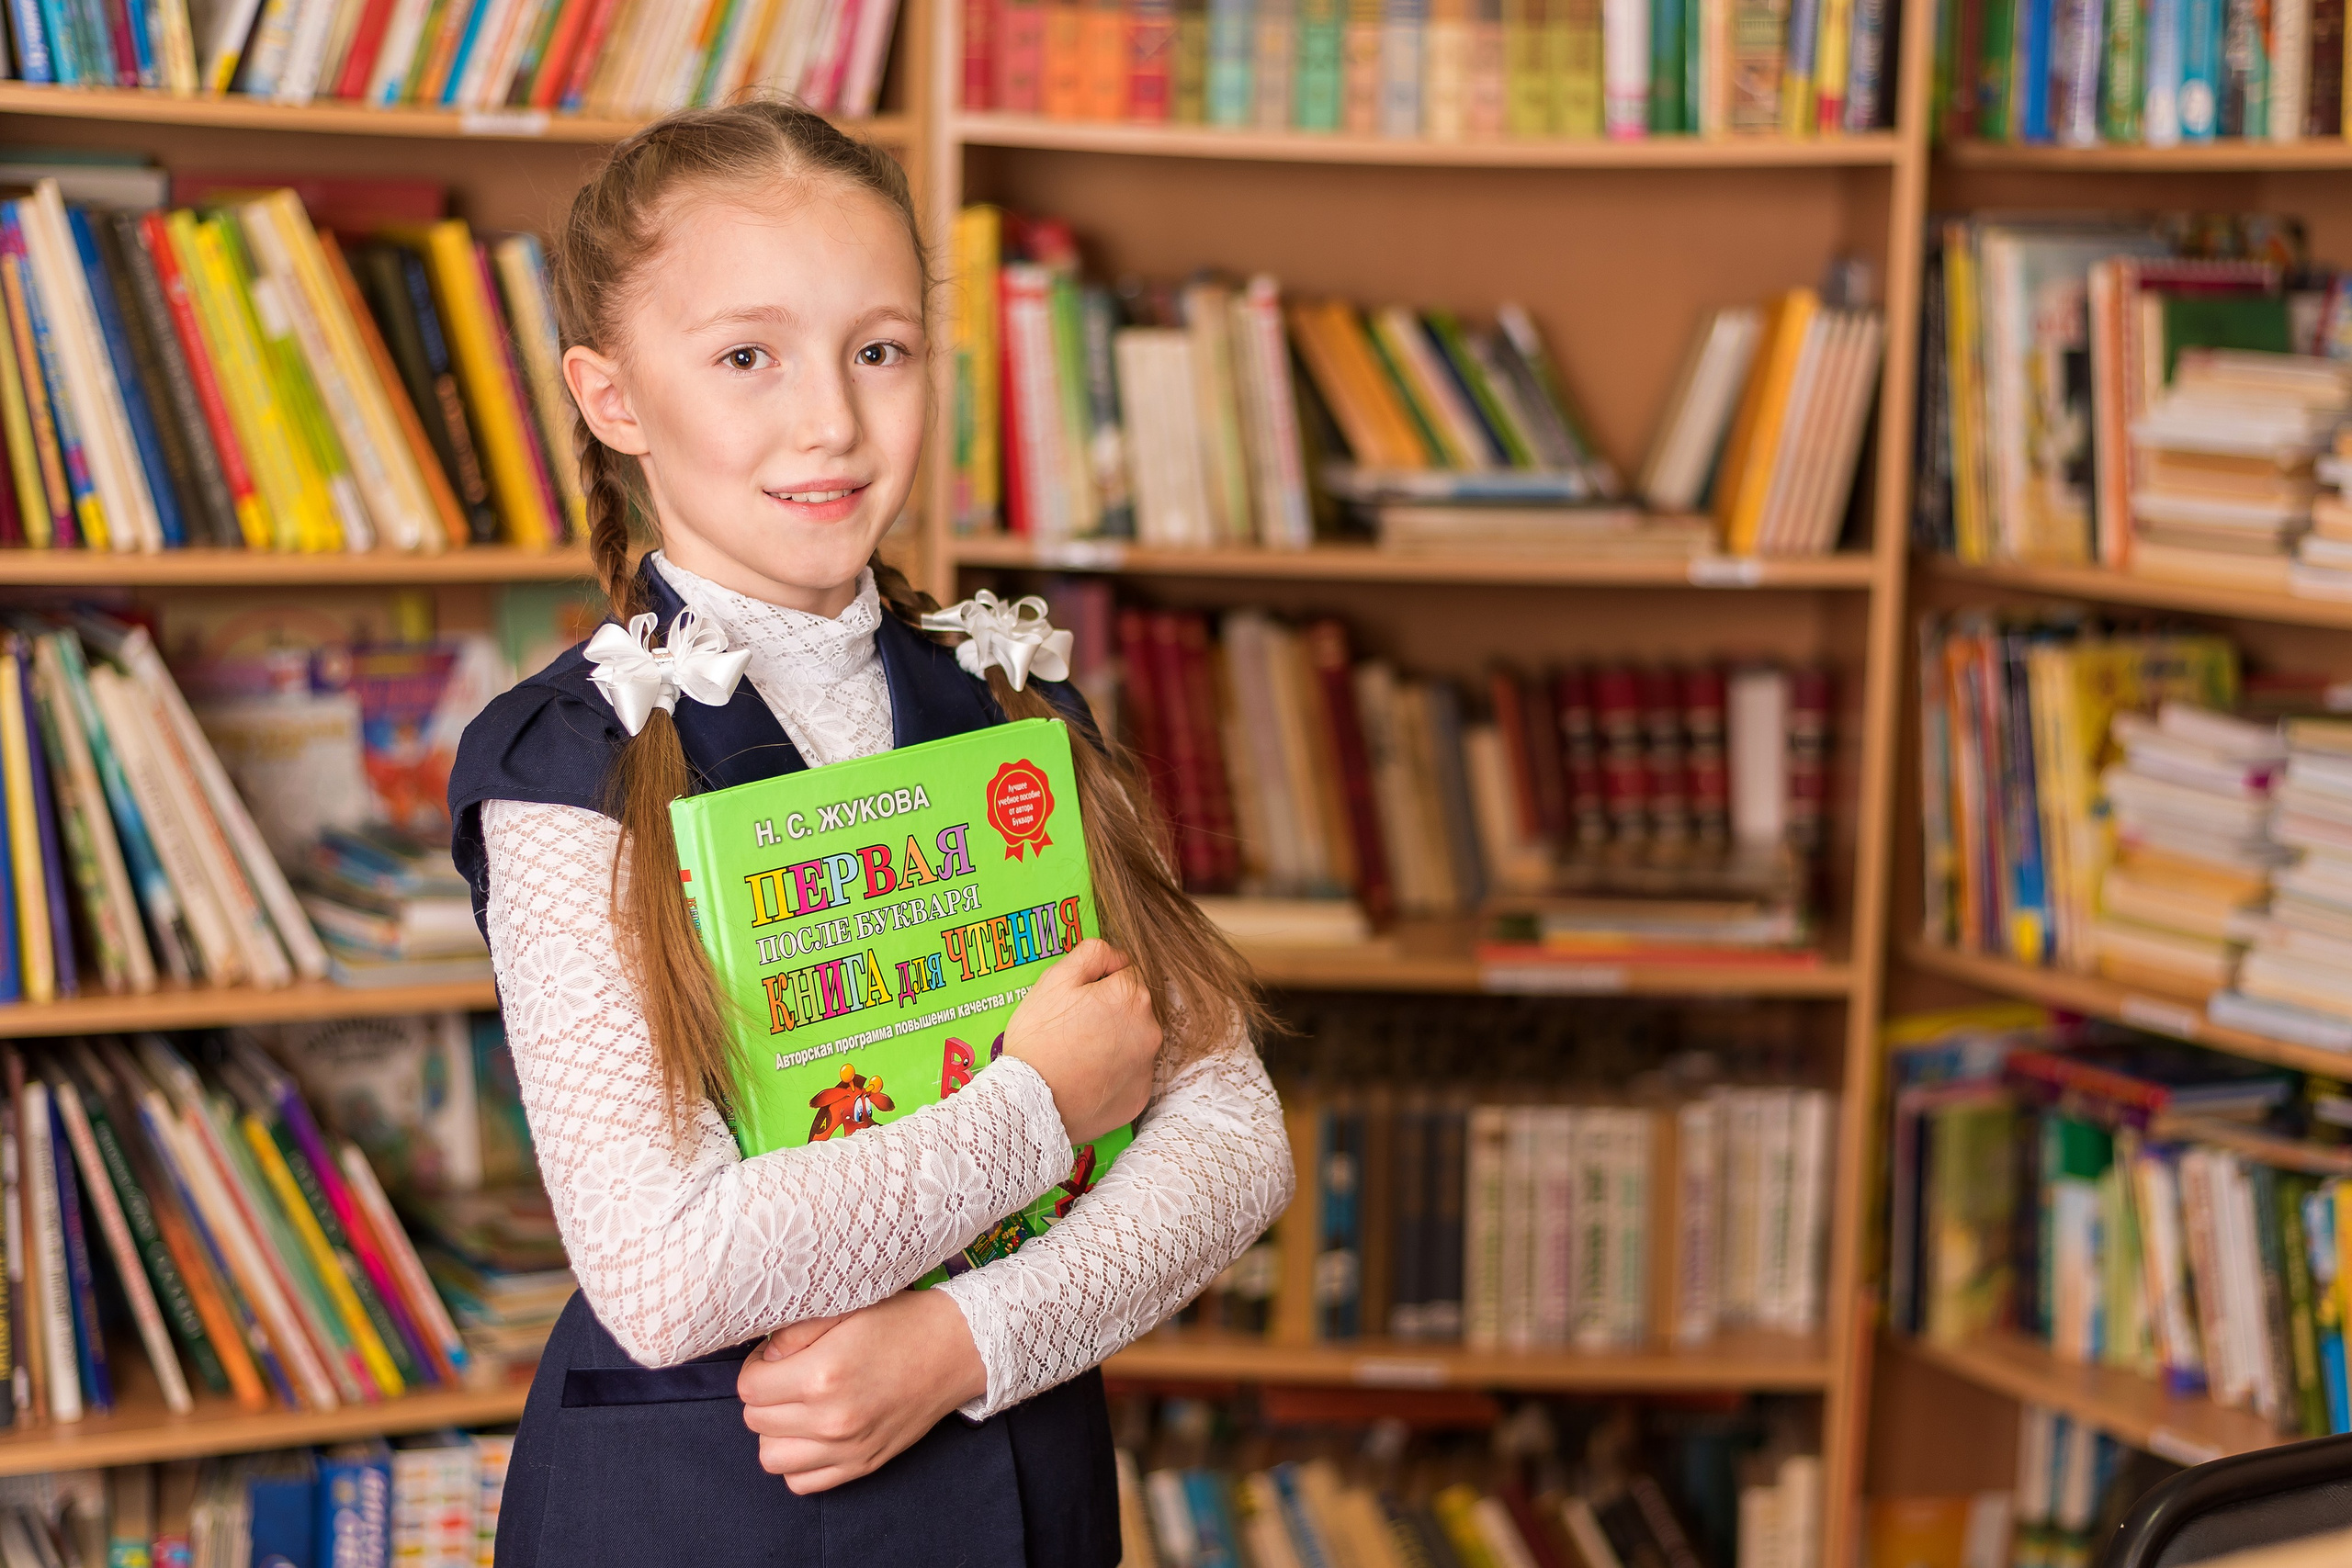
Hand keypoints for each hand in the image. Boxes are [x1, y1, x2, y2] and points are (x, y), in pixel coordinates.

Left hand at [737, 1291, 987, 1492]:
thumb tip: (765, 1358)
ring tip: (796, 1409)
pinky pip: (801, 1483)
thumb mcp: (844, 1309)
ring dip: (776, 1432)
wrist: (955, 1349)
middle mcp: (831, 1418)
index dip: (756, 1367)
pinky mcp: (862, 1465)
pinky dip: (798, 1462)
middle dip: (764, 1397)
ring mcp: (847, 1448)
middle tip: (787, 1377)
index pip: (749, 1387)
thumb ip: (794, 1332)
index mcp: (821, 1374)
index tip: (775, 1358)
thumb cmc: (900, 1323)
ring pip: (771, 1457)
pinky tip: (812, 1435)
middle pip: (756, 1421)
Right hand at [1002, 938, 1158, 1143]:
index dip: (1098, 983)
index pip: (1125, 974)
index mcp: (1132, 995)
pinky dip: (1113, 1074)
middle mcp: (1150, 1029)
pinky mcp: (1140, 1096)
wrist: (1032, 1103)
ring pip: (1133, 1041)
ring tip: (1078, 1055)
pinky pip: (1130, 1075)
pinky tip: (1087, 1077)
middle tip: (1073, 1028)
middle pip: (1133, 1009)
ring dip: (1114, 1042)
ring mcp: (1147, 1066)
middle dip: (1110, 1012)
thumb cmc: (1040, 1039)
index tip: (1077, 1000)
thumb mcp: (1055, 980)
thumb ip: (1092, 954)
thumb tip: (1115, 954)